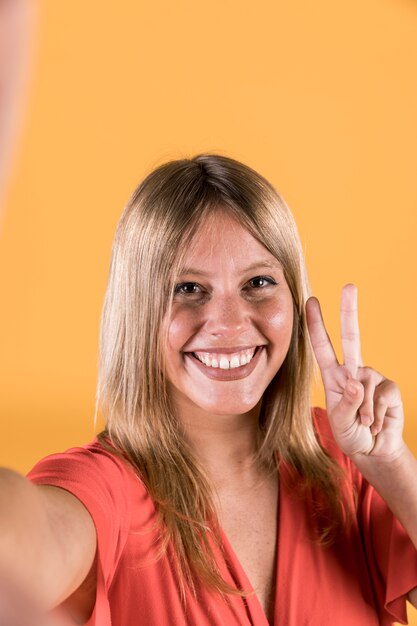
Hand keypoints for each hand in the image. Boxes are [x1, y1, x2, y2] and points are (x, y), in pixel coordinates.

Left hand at [306, 284, 403, 458]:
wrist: (373, 450)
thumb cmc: (350, 434)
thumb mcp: (340, 423)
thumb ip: (346, 404)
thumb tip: (356, 381)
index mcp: (333, 376)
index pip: (322, 346)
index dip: (316, 324)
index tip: (310, 301)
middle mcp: (352, 371)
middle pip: (351, 337)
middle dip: (349, 310)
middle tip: (350, 285)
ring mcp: (371, 377)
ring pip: (366, 385)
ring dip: (364, 412)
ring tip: (363, 424)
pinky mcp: (389, 387)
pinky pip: (382, 396)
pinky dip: (377, 414)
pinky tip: (375, 422)